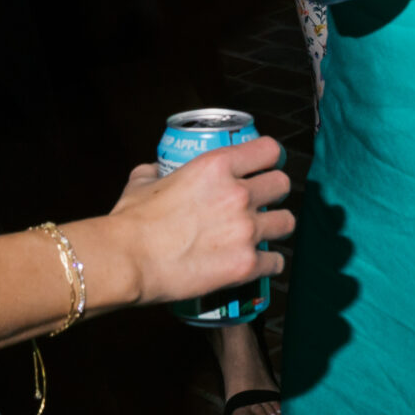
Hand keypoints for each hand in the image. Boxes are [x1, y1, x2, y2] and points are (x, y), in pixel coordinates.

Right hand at [102, 136, 292, 308]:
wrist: (128, 261)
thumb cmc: (131, 221)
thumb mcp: (142, 183)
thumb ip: (154, 172)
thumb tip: (154, 171)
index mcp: (216, 166)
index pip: (269, 150)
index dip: (269, 159)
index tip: (265, 168)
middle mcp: (238, 194)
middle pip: (283, 184)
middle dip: (274, 194)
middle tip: (262, 204)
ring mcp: (246, 230)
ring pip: (286, 222)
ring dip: (275, 228)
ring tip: (263, 235)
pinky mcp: (247, 264)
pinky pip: (276, 261)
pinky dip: (268, 263)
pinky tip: (258, 264)